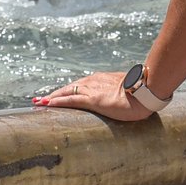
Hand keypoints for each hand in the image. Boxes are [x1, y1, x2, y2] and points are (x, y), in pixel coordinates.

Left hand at [32, 71, 159, 121]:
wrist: (147, 91)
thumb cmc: (142, 93)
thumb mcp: (128, 92)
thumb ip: (122, 94)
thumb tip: (125, 100)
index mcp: (101, 80)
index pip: (80, 85)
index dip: (67, 91)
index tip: (58, 95)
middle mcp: (94, 82)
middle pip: (69, 87)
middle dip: (55, 94)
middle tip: (41, 99)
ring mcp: (92, 90)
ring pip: (66, 92)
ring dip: (51, 97)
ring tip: (39, 103)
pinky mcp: (92, 99)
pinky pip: (70, 99)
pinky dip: (57, 101)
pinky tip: (47, 104)